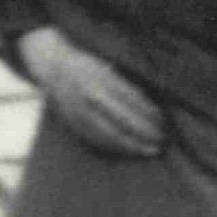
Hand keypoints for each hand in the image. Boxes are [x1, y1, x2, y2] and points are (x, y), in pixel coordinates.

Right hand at [26, 26, 166, 159]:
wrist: (54, 70)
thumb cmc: (87, 66)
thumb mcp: (106, 66)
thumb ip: (124, 83)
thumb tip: (150, 104)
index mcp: (101, 78)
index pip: (131, 99)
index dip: (149, 112)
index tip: (162, 120)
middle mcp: (91, 97)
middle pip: (123, 120)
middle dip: (145, 132)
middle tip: (161, 139)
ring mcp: (82, 113)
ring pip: (112, 134)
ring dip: (133, 145)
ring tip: (150, 150)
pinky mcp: (76, 125)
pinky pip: (98, 141)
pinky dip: (116, 147)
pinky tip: (129, 150)